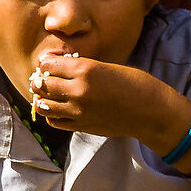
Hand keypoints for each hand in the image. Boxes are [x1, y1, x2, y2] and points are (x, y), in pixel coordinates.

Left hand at [28, 52, 190, 173]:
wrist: (151, 111)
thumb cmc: (135, 84)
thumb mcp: (108, 66)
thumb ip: (83, 67)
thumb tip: (59, 67)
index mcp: (85, 69)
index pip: (48, 65)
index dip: (45, 64)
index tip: (47, 64)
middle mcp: (78, 90)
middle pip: (42, 84)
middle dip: (40, 80)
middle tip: (43, 79)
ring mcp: (78, 110)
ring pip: (43, 105)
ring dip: (42, 99)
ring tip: (48, 95)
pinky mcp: (81, 126)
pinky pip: (54, 121)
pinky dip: (51, 115)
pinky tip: (57, 109)